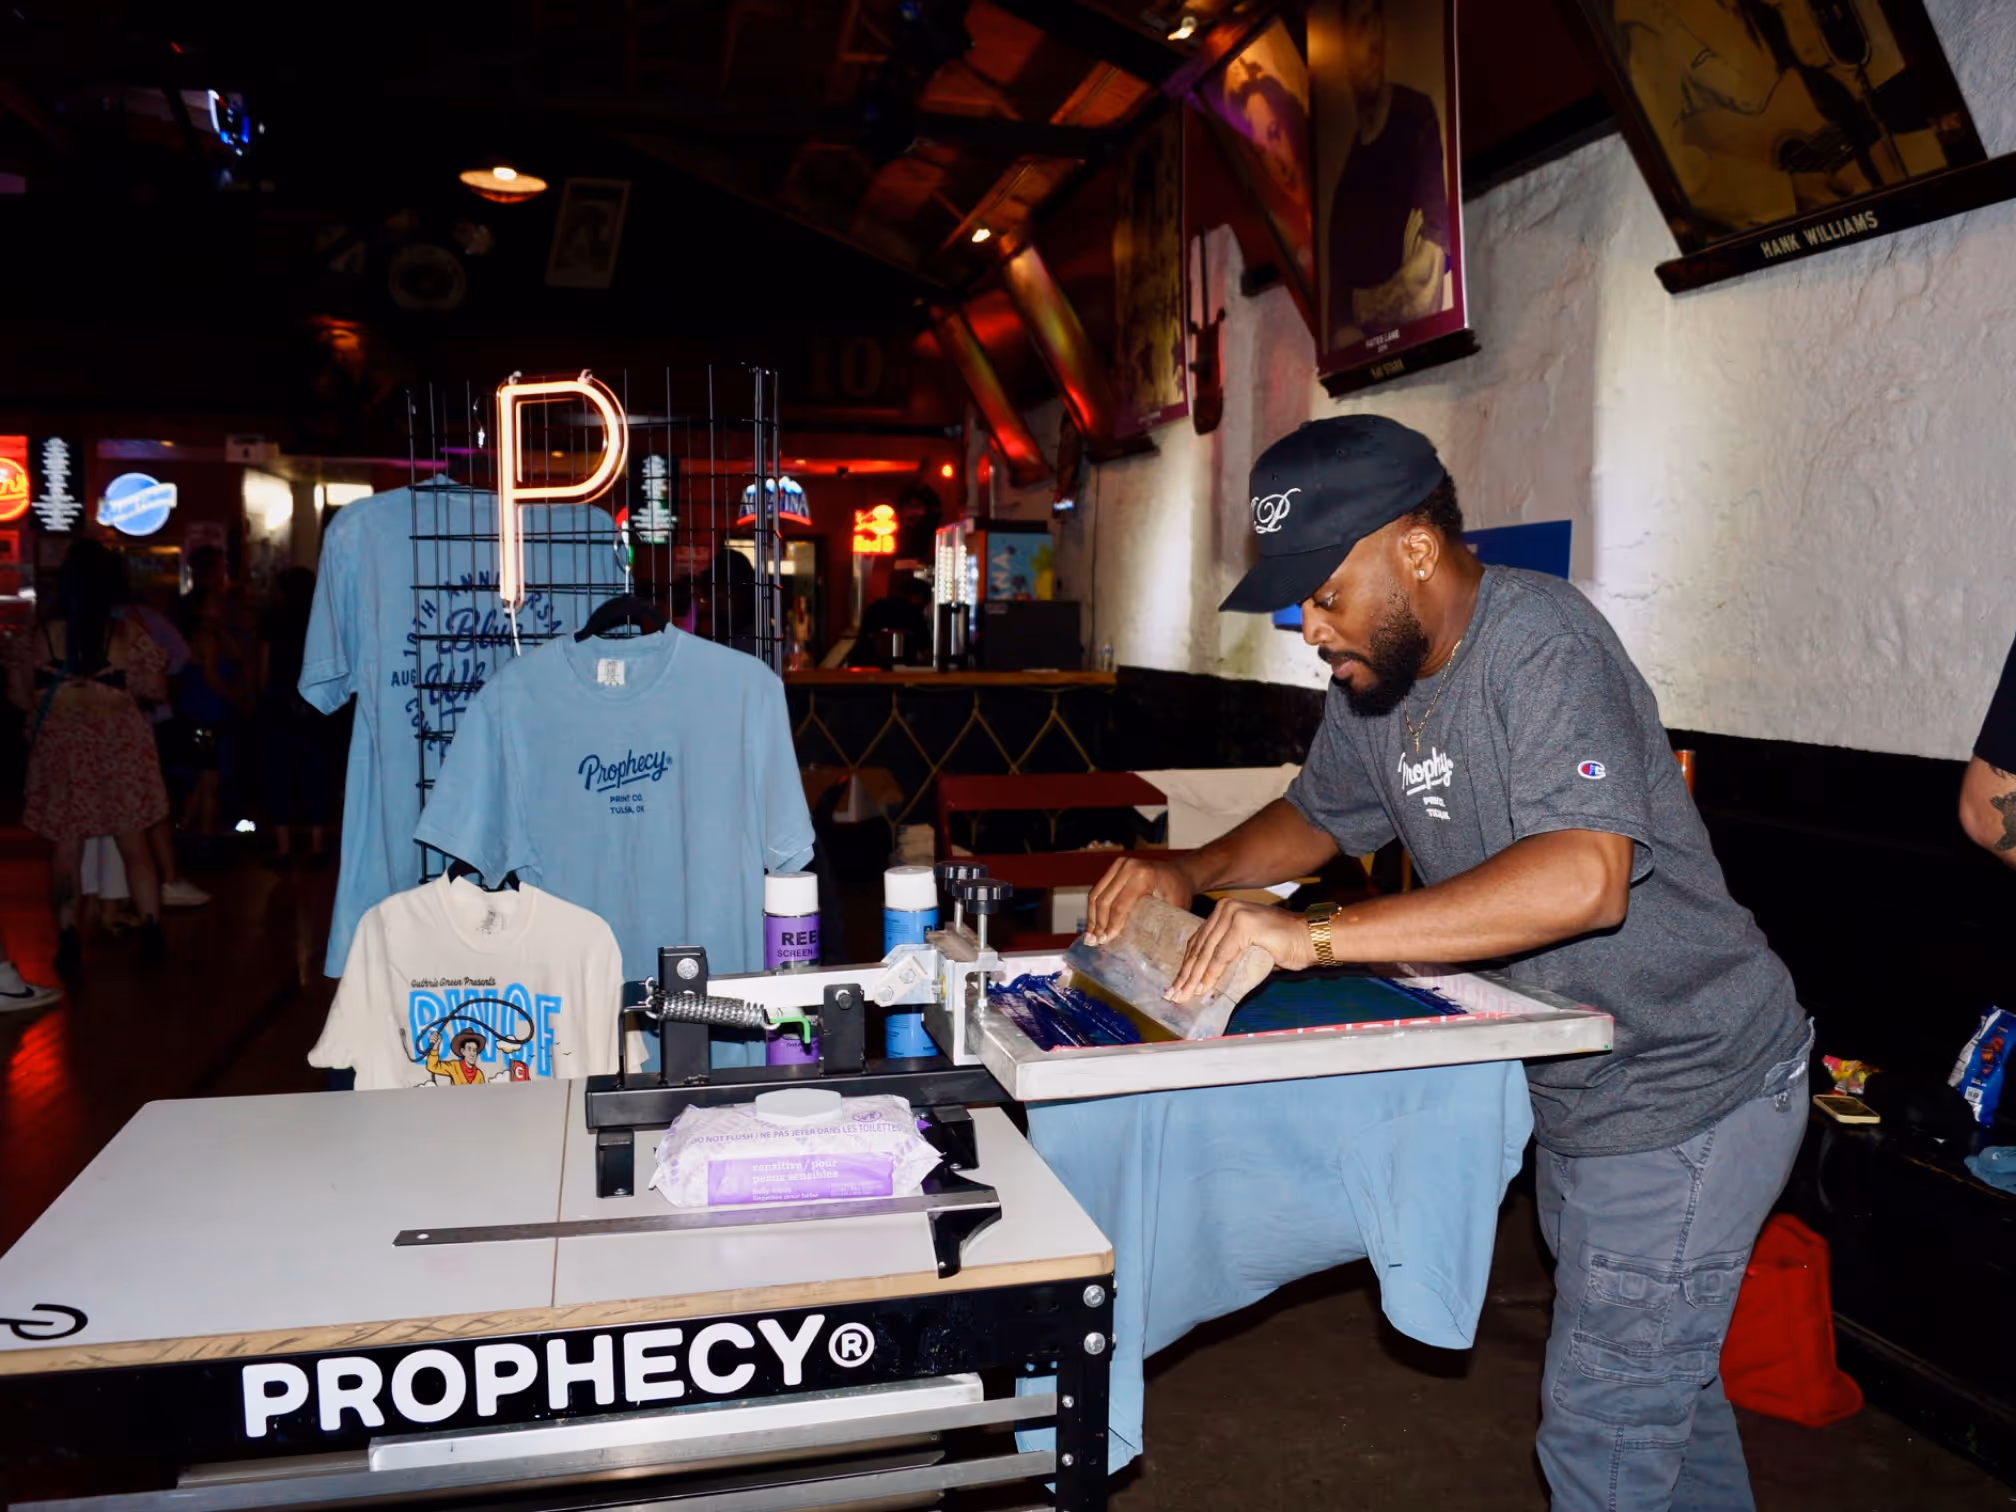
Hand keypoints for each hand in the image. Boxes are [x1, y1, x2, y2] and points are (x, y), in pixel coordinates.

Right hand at [1083, 856, 1194, 946]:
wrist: (1180, 872)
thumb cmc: (1179, 892)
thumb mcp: (1172, 909)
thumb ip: (1157, 925)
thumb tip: (1143, 954)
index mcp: (1143, 876)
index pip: (1120, 905)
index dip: (1111, 925)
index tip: (1105, 941)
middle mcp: (1128, 866)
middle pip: (1104, 899)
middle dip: (1098, 923)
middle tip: (1094, 941)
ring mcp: (1120, 864)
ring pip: (1096, 893)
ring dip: (1092, 916)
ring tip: (1089, 936)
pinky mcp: (1115, 866)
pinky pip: (1098, 888)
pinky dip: (1094, 907)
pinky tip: (1093, 923)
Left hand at [1166, 899, 1316, 1003]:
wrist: (1311, 939)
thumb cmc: (1284, 946)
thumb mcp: (1247, 947)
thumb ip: (1225, 954)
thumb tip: (1202, 977)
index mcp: (1224, 910)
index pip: (1199, 941)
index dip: (1187, 965)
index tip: (1176, 985)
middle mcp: (1226, 908)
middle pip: (1200, 947)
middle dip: (1186, 975)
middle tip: (1174, 995)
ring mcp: (1234, 914)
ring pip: (1207, 952)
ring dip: (1194, 978)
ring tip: (1184, 995)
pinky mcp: (1242, 925)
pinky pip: (1221, 955)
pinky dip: (1211, 974)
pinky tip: (1202, 988)